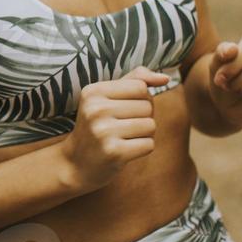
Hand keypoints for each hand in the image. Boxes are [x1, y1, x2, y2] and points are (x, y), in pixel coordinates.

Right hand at [58, 66, 167, 192]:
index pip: (140, 86)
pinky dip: (143, 148)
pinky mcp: (114, 152)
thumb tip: (165, 78)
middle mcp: (96, 109)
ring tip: (124, 138)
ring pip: (150, 125)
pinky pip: (148, 144)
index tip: (124, 109)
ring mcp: (104, 131)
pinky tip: (125, 150)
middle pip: (147, 106)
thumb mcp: (107, 97)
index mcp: (93, 91)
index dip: (141, 98)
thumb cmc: (98, 125)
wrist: (76, 163)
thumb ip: (135, 80)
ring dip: (144, 134)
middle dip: (143, 117)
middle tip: (122, 127)